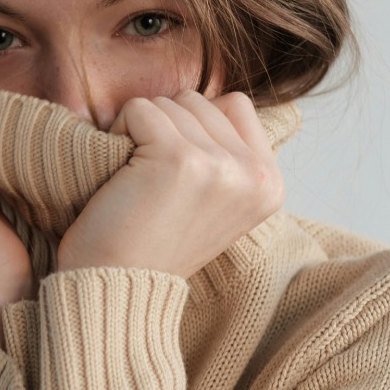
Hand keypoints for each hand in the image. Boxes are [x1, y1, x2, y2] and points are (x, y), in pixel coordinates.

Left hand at [55, 90, 284, 277]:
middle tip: (153, 182)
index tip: (178, 174)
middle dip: (166, 128)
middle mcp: (255, 175)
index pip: (235, 106)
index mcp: (270, 185)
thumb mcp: (216, 203)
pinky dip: (120, 131)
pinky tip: (123, 175)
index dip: (193, 125)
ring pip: (170, 103)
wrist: (119, 287)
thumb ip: (229, 156)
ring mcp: (220, 165)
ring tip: (139, 181)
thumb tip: (216, 102)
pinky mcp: (179, 158)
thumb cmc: (154, 245)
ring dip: (142, 132)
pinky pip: (140, 108)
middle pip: (200, 101)